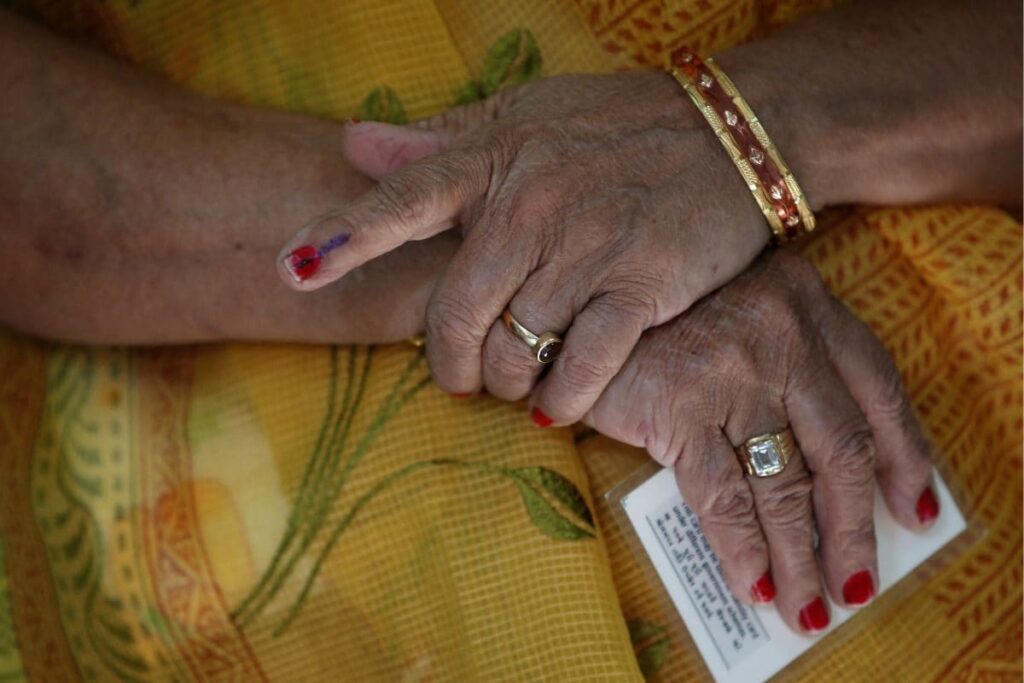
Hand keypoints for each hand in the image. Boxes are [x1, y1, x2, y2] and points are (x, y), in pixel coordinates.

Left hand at [276, 71, 785, 421]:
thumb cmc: (618, 125)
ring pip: (513, 349)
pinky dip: (560, 399)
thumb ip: (439, 141)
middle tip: (458, 377)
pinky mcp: (639, 286)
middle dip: (447, 364)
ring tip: (515, 382)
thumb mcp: (524, 116)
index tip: (291, 270)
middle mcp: (528, 206)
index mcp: (492, 162)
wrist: (733, 132)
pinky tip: (556, 404)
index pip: (400, 201)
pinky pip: (581, 367)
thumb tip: (353, 143)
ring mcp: (584, 248)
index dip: (342, 239)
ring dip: (505, 382)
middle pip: (455, 314)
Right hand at [584, 249, 938, 632]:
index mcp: (806, 304)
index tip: (914, 507)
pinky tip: (753, 582)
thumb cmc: (663, 314)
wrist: (582, 298)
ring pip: (785, 483)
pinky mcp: (679, 408)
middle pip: (840, 449)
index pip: (877, 388)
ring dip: (800, 556)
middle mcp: (782, 335)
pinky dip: (743, 548)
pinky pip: (724, 495)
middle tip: (858, 582)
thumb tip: (823, 471)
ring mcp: (732, 373)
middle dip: (854, 529)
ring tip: (806, 605)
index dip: (904, 454)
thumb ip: (789, 364)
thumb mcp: (744, 313)